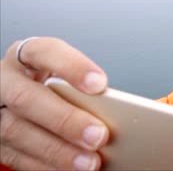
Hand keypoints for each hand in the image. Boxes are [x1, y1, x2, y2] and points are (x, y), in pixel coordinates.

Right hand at [1, 37, 109, 169]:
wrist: (20, 98)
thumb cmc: (54, 85)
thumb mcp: (65, 77)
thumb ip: (85, 89)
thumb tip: (123, 113)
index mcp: (26, 55)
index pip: (45, 51)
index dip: (72, 67)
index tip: (100, 84)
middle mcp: (5, 80)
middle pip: (26, 97)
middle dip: (65, 119)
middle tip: (99, 135)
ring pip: (16, 131)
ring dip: (57, 150)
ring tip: (90, 162)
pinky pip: (13, 156)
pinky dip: (44, 166)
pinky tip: (70, 170)